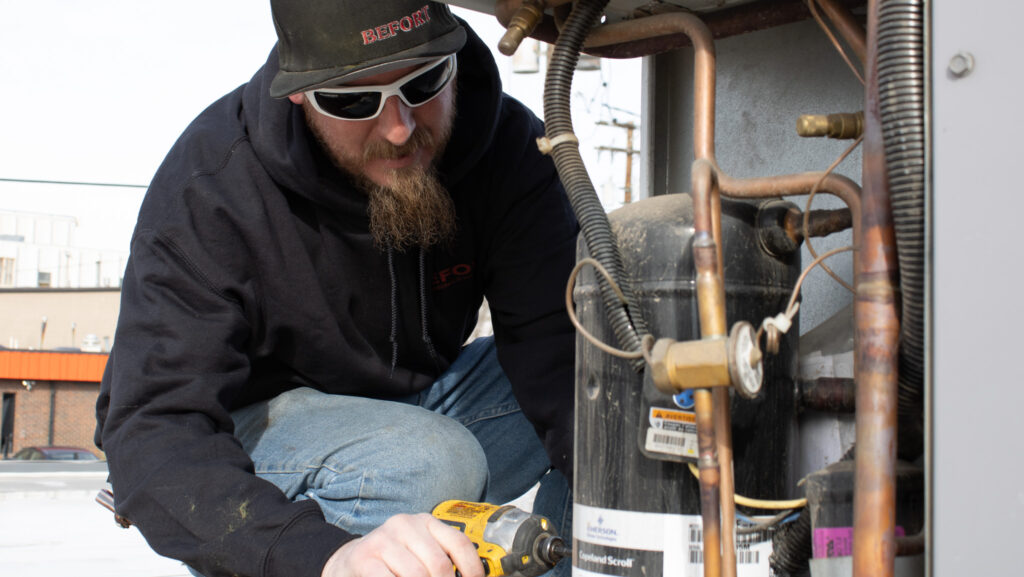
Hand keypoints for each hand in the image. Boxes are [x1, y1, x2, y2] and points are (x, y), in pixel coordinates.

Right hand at [322, 513, 483, 576]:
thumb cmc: (391, 561)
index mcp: (425, 522)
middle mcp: (405, 525)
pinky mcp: (365, 559)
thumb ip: (441, 559)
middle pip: (439, 564)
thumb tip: (469, 576)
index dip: (472, 569)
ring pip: (418, 575)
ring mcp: (383, 541)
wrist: (348, 561)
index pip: (459, 543)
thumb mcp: (419, 552)